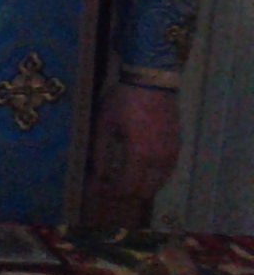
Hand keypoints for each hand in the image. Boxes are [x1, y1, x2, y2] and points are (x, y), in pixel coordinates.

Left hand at [84, 83, 181, 227]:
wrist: (152, 80)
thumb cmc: (123, 100)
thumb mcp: (104, 124)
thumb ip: (99, 152)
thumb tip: (97, 174)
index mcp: (140, 154)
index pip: (128, 187)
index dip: (113, 193)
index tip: (99, 190)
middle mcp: (160, 159)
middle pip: (146, 191)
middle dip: (127, 193)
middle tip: (110, 188)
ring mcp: (172, 153)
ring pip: (159, 183)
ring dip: (142, 186)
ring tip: (123, 179)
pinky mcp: (177, 146)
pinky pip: (167, 171)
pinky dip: (153, 177)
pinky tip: (140, 170)